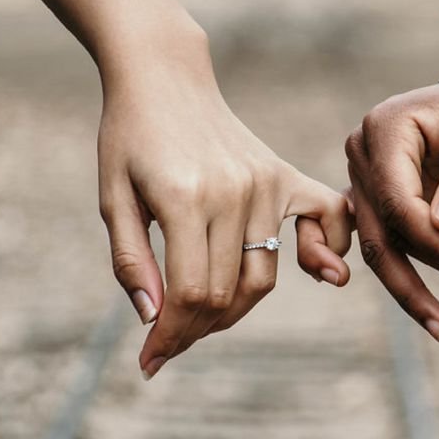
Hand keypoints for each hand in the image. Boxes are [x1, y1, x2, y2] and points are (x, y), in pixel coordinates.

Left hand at [98, 28, 351, 378]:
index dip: (170, 337)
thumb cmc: (129, 137)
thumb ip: (131, 260)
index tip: (150, 362)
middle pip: (226, 293)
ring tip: (201, 316)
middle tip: (168, 341)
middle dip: (194, 330)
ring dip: (234, 309)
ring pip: (263, 275)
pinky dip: (326, 251)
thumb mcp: (112, 197)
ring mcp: (265, 183)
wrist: (164, 77)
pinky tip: (319, 272)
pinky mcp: (284, 175)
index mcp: (184, 198)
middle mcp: (233, 193)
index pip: (190, 294)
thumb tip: (154, 319)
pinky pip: (325, 220)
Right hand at [344, 77, 438, 340]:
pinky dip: (397, 273)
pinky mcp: (379, 197)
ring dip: (412, 289)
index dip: (434, 243)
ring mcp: (366, 177)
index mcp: (385, 128)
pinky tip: (412, 308)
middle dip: (416, 282)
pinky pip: (380, 241)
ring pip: (379, 246)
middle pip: (381, 232)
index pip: (398, 201)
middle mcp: (363, 153)